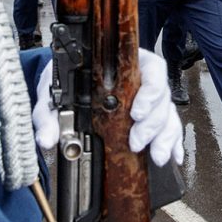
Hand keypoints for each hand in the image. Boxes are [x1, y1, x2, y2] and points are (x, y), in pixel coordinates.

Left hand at [33, 50, 183, 166]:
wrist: (64, 88)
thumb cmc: (65, 83)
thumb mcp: (54, 95)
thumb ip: (49, 116)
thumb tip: (47, 140)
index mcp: (125, 65)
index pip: (151, 69)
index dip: (150, 90)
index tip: (136, 113)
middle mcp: (142, 80)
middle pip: (162, 97)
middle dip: (152, 123)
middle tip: (136, 142)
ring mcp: (149, 100)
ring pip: (168, 114)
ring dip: (165, 136)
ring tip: (156, 156)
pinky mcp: (152, 117)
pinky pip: (170, 128)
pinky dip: (173, 143)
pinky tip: (172, 156)